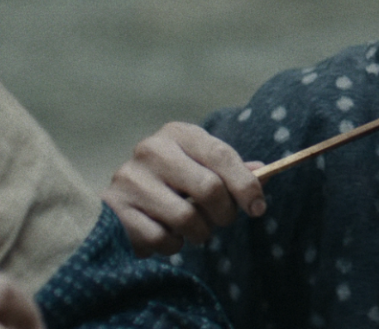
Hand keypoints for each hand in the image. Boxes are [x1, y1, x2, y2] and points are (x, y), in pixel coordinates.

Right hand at [103, 121, 266, 256]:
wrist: (118, 201)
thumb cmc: (170, 181)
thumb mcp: (201, 166)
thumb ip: (231, 170)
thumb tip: (264, 172)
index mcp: (178, 134)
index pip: (222, 155)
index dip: (246, 185)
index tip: (258, 208)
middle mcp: (151, 150)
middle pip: (209, 188)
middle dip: (224, 213)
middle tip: (221, 221)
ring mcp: (130, 179)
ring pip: (186, 218)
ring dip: (199, 233)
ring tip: (193, 230)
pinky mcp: (115, 210)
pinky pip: (160, 238)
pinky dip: (172, 245)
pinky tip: (167, 235)